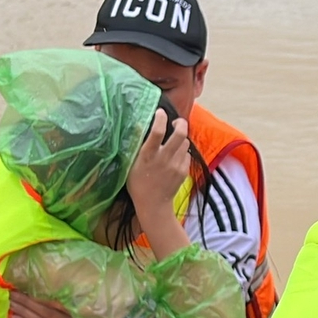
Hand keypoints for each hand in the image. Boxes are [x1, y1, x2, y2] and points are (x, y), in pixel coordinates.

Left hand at [9, 292, 97, 317]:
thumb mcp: (95, 315)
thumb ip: (77, 307)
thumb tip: (53, 294)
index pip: (56, 310)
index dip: (39, 301)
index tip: (25, 291)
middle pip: (45, 317)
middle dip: (27, 305)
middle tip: (11, 295)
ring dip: (24, 315)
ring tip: (10, 305)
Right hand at [125, 109, 191, 227]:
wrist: (153, 205)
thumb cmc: (138, 183)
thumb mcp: (131, 164)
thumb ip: (136, 145)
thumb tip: (139, 124)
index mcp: (148, 156)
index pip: (157, 132)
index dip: (160, 118)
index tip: (160, 112)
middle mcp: (164, 159)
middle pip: (180, 134)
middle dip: (180, 123)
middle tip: (176, 122)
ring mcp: (176, 166)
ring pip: (185, 143)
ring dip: (181, 139)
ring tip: (173, 143)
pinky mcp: (184, 171)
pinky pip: (187, 155)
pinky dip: (182, 153)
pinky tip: (174, 157)